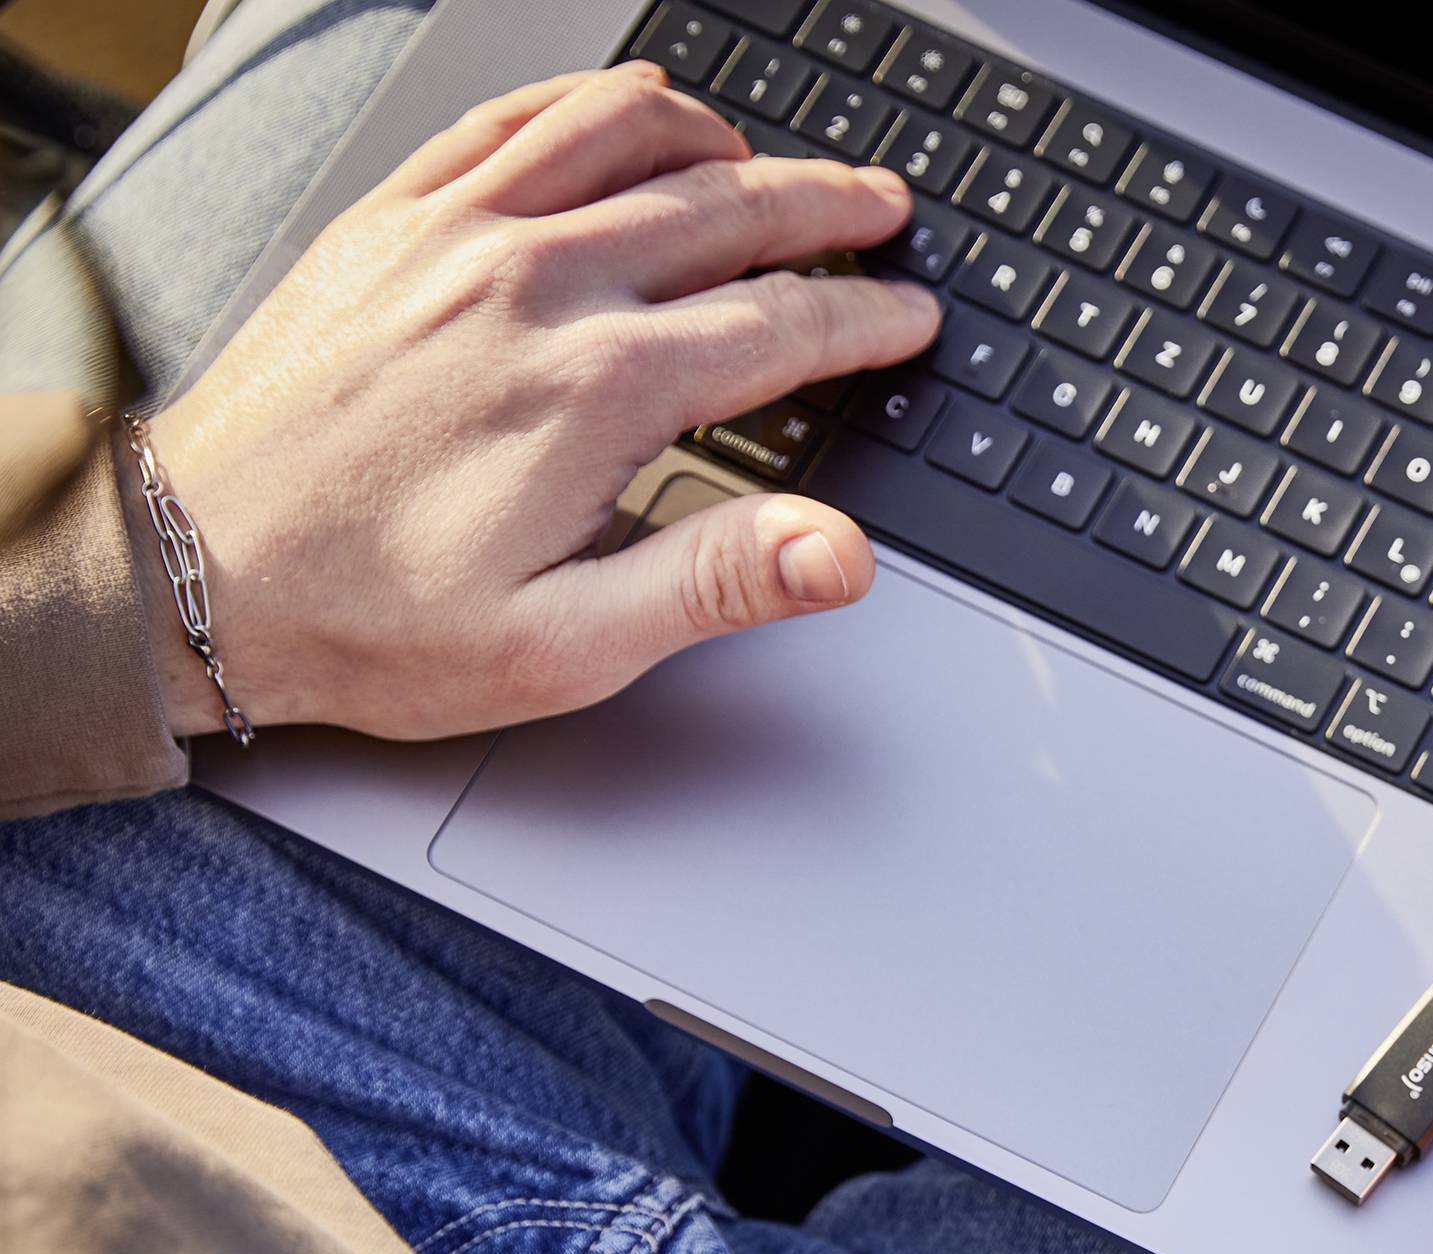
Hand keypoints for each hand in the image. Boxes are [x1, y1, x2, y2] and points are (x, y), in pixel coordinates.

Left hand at [141, 63, 941, 740]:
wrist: (196, 570)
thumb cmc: (374, 618)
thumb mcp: (567, 643)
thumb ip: (717, 583)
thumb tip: (838, 552)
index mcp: (597, 390)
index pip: (780, 327)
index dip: (865, 322)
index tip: (909, 321)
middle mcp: (535, 286)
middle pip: (724, 211)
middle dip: (826, 208)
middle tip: (883, 210)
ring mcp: (457, 236)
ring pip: (626, 139)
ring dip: (724, 140)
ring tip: (776, 157)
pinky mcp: (394, 220)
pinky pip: (516, 121)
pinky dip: (593, 104)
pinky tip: (632, 112)